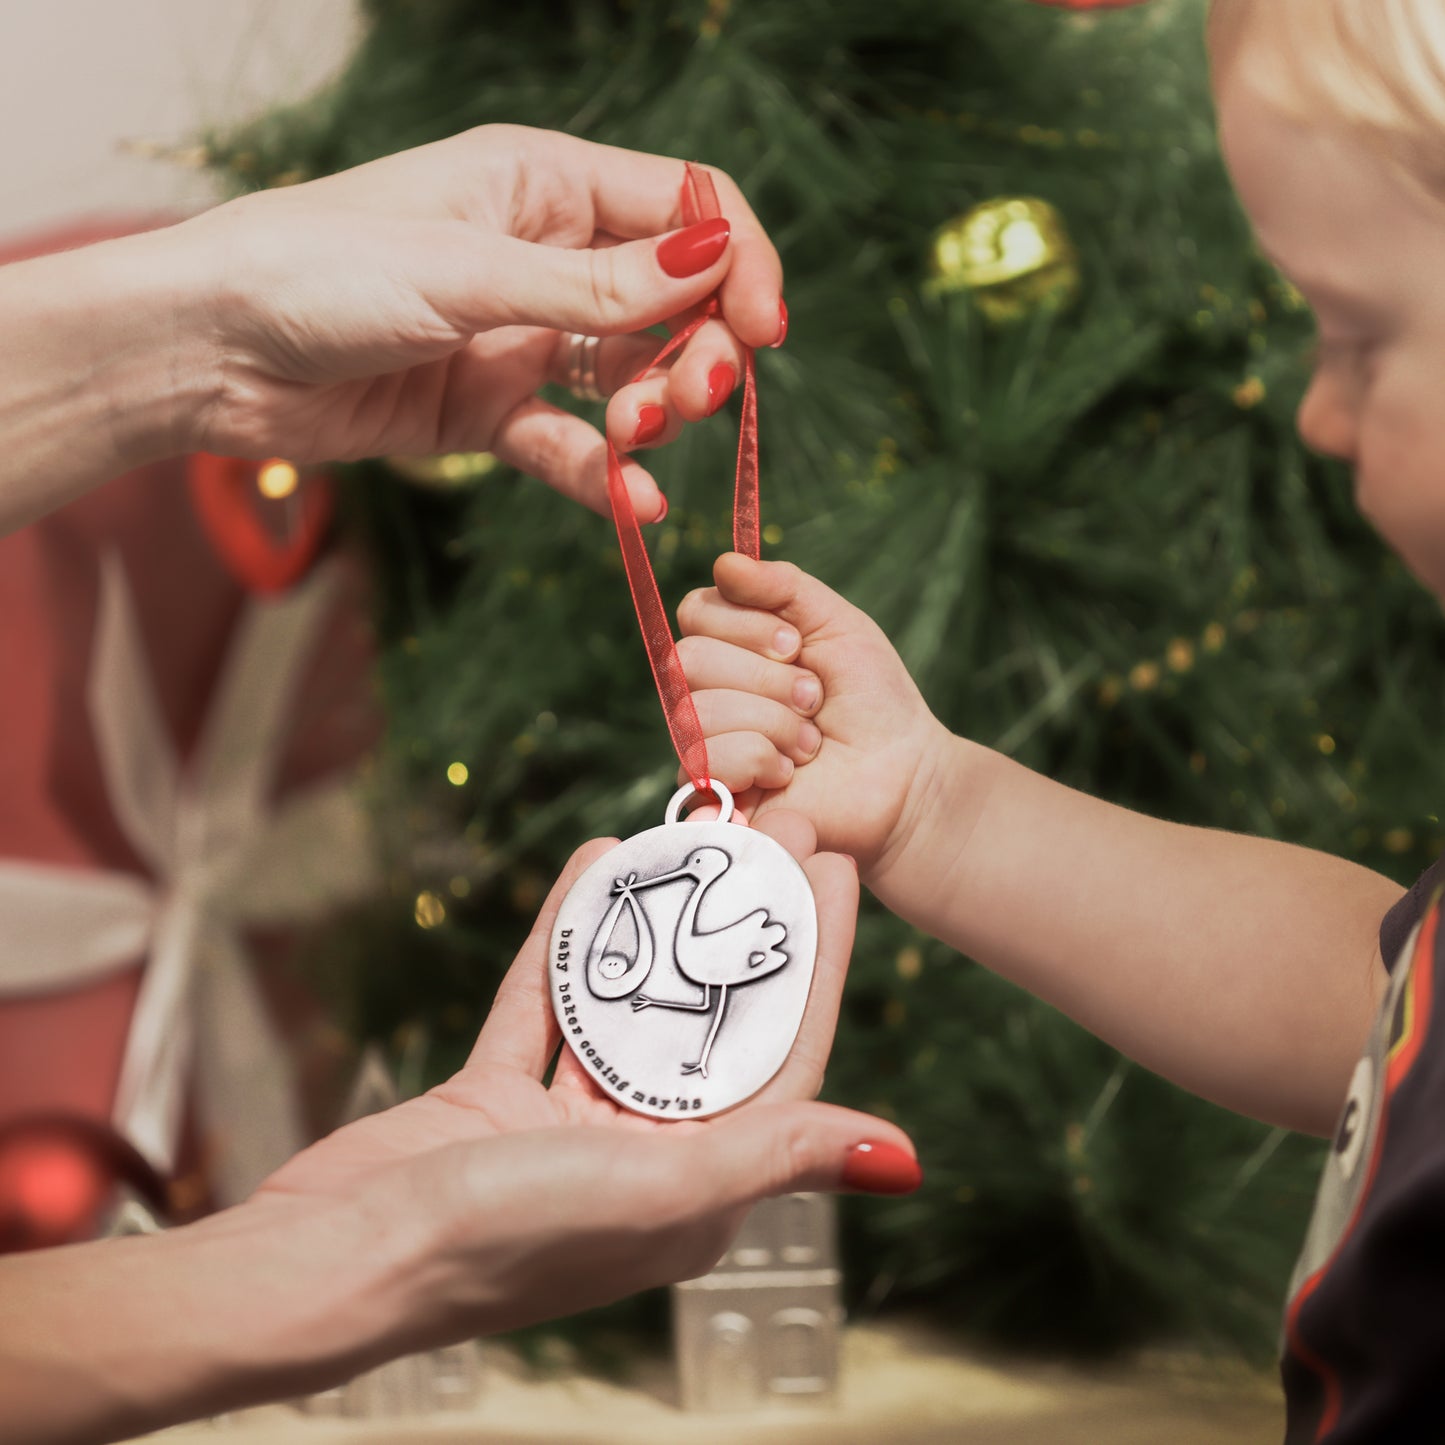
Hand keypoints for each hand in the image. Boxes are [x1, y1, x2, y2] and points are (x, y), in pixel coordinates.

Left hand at [176, 125, 785, 519]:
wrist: (212, 352)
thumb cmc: (319, 271)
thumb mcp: (469, 273)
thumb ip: (596, 287)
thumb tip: (718, 262)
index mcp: (544, 184)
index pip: (686, 207)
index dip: (739, 263)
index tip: (765, 331)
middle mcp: (544, 256)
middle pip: (673, 302)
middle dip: (699, 353)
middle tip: (692, 401)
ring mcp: (520, 337)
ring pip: (630, 377)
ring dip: (653, 414)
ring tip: (635, 442)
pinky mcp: (490, 411)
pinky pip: (571, 444)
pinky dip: (604, 476)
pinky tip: (633, 505)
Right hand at [249, 812, 916, 1348]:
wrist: (333, 1263)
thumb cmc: (506, 1239)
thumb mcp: (658, 1192)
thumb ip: (776, 1159)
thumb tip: (903, 1159)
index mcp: (698, 1193)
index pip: (784, 1059)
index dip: (815, 960)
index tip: (832, 866)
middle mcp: (642, 1161)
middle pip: (710, 1020)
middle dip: (740, 924)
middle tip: (767, 827)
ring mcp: (562, 1129)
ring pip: (628, 1003)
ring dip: (655, 922)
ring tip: (688, 833)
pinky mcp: (491, 1099)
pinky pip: (545, 1000)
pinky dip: (566, 935)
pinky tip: (593, 862)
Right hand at [677, 553, 949, 876]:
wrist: (902, 773)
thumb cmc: (871, 698)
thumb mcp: (836, 623)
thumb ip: (782, 586)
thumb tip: (725, 562)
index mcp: (729, 645)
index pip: (695, 611)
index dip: (746, 625)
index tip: (797, 645)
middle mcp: (706, 691)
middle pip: (689, 660)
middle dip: (767, 677)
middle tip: (813, 698)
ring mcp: (704, 743)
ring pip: (701, 711)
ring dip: (775, 722)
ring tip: (811, 742)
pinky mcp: (711, 793)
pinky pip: (707, 759)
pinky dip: (762, 758)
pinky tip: (789, 771)